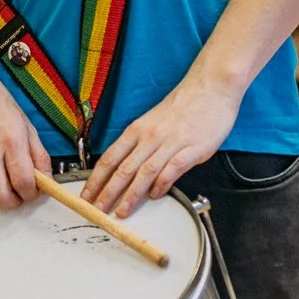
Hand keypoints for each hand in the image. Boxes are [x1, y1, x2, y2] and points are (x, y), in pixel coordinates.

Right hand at [0, 58, 50, 209]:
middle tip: (19, 194)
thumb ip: (38, 154)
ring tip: (4, 183)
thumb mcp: (26, 125)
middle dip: (15, 202)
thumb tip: (47, 179)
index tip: (34, 191)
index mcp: (11, 140)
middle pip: (2, 197)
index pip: (24, 182)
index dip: (32, 193)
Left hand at [81, 70, 239, 218]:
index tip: (87, 195)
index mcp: (138, 130)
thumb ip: (142, 143)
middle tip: (96, 210)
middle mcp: (150, 137)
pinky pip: (172, 169)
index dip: (96, 179)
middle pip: (123, 168)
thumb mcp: (153, 121)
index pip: (110, 158)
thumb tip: (131, 168)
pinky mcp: (192, 149)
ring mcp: (171, 143)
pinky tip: (155, 195)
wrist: (211, 86)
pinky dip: (162, 184)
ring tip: (122, 211)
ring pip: (144, 172)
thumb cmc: (185, 104)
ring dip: (131, 194)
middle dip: (107, 193)